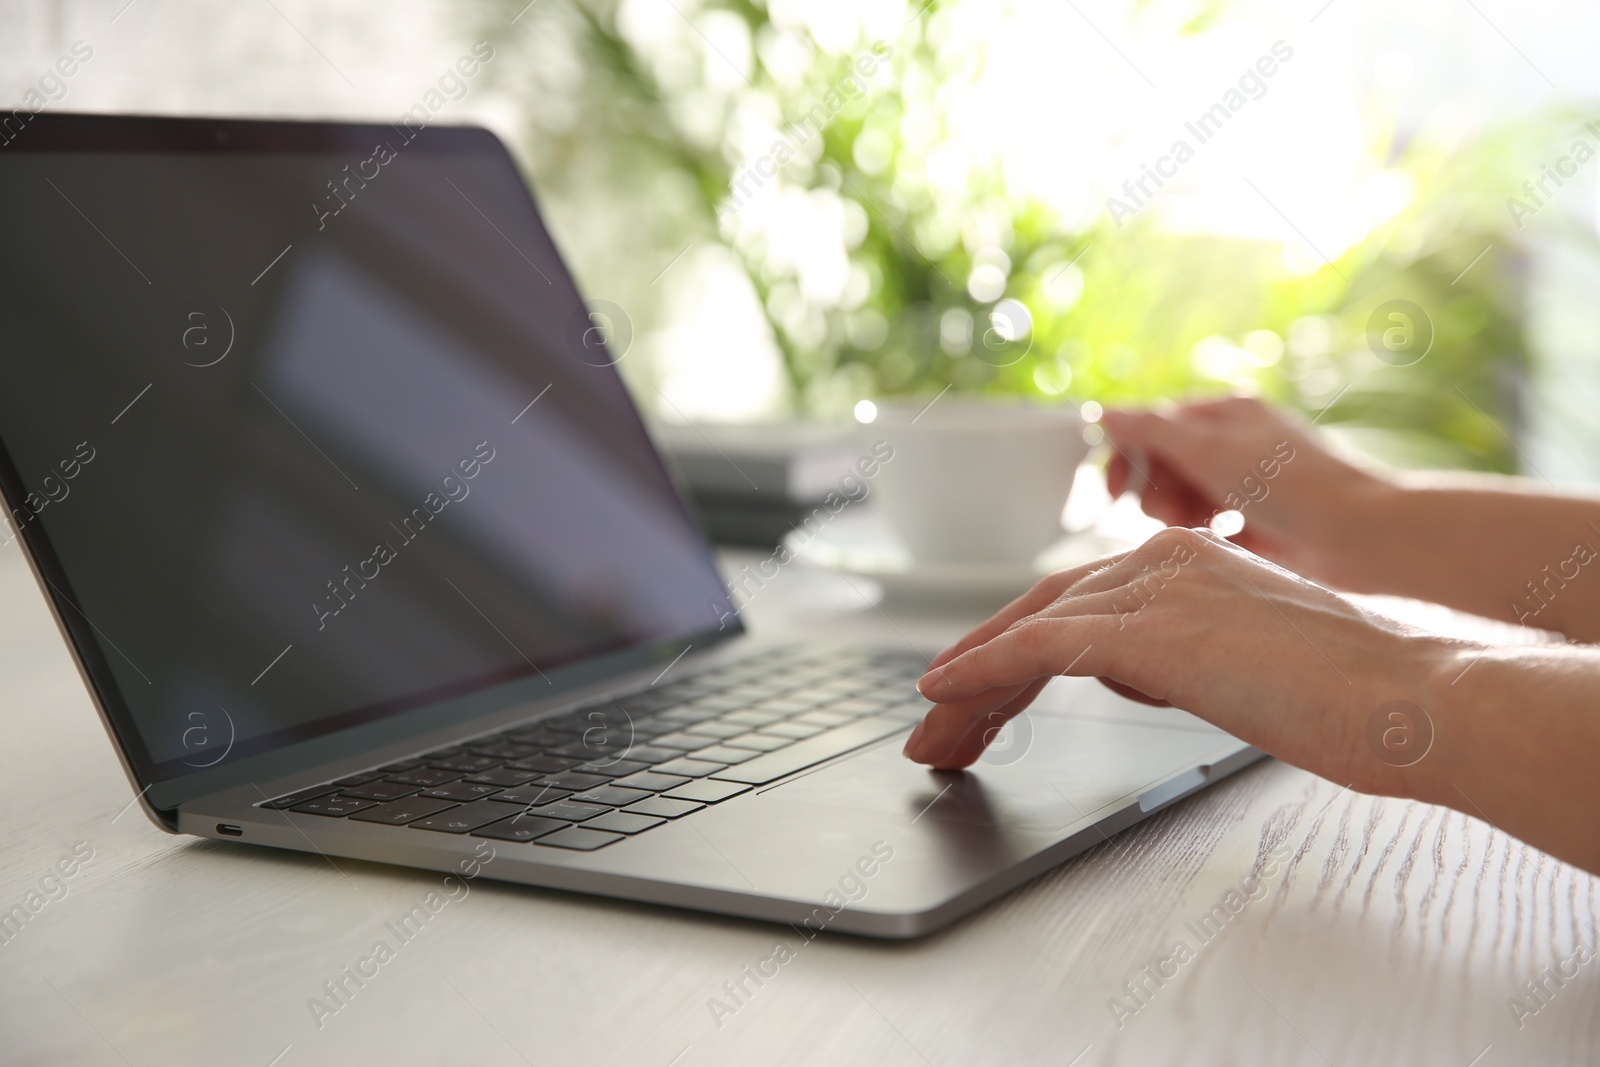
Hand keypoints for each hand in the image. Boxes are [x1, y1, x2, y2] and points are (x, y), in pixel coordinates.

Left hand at [902, 527, 1459, 795]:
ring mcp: (1158, 587)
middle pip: (1040, 611)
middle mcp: (1164, 559)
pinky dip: (983, 670)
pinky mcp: (1153, 629)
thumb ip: (1181, 654)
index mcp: (1188, 560)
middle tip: (936, 727)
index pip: (1076, 601)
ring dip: (969, 689)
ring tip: (932, 741)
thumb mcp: (1246, 664)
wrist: (1414, 698)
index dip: (1014, 648)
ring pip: (1030, 630)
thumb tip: (1131, 672)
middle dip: (979, 672)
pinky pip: (1040, 645)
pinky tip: (944, 696)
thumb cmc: (1353, 696)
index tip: (975, 695)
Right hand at [1101, 396, 1388, 588]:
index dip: (1129, 456)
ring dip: (1177, 513)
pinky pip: (1206, 524)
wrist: (1360, 536)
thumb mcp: (1211, 449)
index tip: (1118, 489)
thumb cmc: (1294, 485)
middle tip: (1172, 511)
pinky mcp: (1253, 523)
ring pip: (1181, 497)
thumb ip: (1151, 430)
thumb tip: (1102, 412)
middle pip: (1162, 464)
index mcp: (1225, 414)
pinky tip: (1220, 537)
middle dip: (1156, 490)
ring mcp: (1244, 484)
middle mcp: (1233, 444)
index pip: (1153, 426)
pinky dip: (1202, 531)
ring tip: (1199, 525)